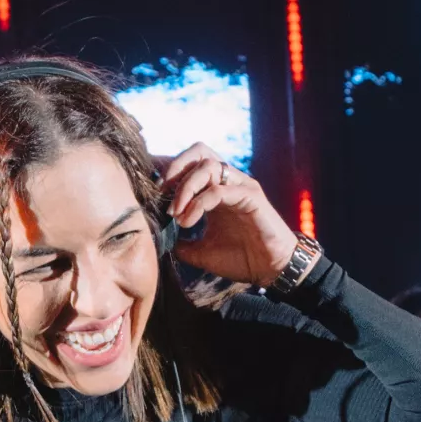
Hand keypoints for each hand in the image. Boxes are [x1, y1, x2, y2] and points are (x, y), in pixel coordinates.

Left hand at [157, 143, 297, 287]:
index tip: (149, 188)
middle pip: (199, 151)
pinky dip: (199, 203)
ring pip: (208, 166)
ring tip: (175, 213)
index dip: (167, 169)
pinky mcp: (251, 196)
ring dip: (185, 187)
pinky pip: (219, 190)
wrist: (271, 270)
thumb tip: (160, 242)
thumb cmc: (241, 258)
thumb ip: (181, 244)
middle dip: (175, 166)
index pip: (189, 164)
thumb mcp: (201, 252)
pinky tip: (189, 221)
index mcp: (215, 189)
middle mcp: (228, 182)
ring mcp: (240, 186)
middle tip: (160, 192)